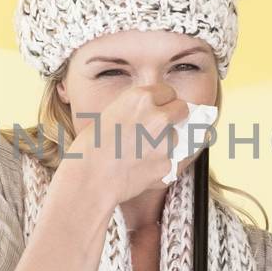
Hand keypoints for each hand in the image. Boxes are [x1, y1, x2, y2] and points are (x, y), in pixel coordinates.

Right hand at [66, 84, 203, 204]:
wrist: (89, 178)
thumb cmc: (91, 147)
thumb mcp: (111, 114)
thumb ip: (136, 109)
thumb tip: (153, 110)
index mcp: (140, 98)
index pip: (169, 91)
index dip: (164, 101)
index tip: (159, 109)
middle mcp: (157, 116)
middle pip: (182, 109)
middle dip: (175, 116)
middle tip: (160, 127)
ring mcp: (165, 141)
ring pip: (177, 136)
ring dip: (167, 141)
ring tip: (143, 151)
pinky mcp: (167, 164)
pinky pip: (171, 159)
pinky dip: (161, 163)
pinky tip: (142, 166)